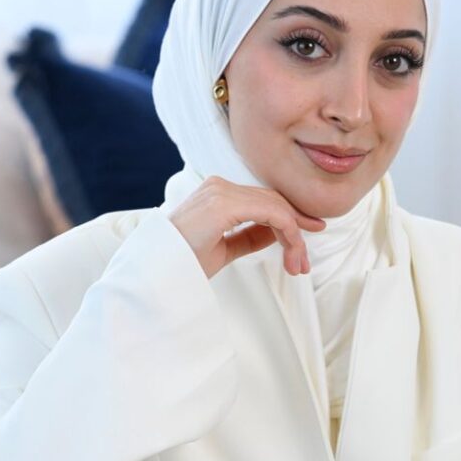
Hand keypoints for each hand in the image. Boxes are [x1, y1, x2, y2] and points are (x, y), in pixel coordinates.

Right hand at [166, 175, 325, 279]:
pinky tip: (292, 250)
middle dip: (296, 231)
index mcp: (217, 193)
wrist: (155, 274)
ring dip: (294, 237)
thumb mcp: (223, 249)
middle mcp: (219, 186)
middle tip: (304, 262)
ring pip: (276, 207)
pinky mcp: (224, 203)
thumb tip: (277, 233)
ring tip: (298, 264)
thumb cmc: (182, 264)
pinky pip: (271, 212)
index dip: (289, 221)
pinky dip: (288, 231)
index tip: (303, 244)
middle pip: (273, 202)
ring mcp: (221, 191)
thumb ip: (249, 237)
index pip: (263, 201)